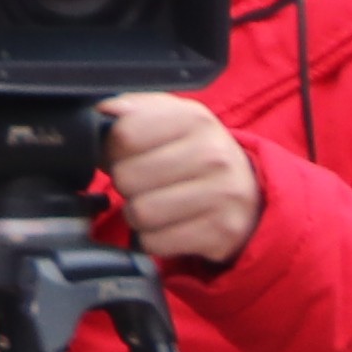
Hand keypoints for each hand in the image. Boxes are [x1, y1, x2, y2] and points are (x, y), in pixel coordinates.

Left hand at [98, 93, 257, 265]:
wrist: (250, 193)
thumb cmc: (196, 154)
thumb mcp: (171, 118)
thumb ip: (132, 109)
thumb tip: (101, 111)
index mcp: (195, 119)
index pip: (123, 134)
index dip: (114, 149)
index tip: (130, 154)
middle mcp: (214, 155)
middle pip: (127, 176)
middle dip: (127, 183)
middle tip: (146, 182)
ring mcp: (223, 195)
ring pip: (140, 212)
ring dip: (138, 213)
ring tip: (158, 204)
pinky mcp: (222, 232)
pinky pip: (155, 241)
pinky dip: (154, 238)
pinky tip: (171, 225)